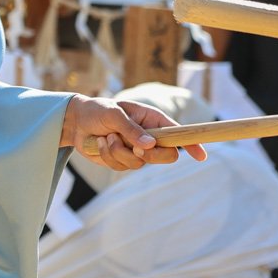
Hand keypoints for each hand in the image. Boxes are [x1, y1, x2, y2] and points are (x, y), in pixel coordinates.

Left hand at [60, 95, 206, 169]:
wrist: (76, 122)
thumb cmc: (98, 110)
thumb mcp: (114, 114)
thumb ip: (132, 129)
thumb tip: (150, 146)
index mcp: (152, 119)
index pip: (177, 133)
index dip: (191, 144)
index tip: (201, 155)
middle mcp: (148, 136)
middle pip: (166, 156)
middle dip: (150, 155)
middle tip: (134, 147)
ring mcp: (136, 151)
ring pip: (140, 164)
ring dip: (119, 151)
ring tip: (107, 136)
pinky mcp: (122, 161)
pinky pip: (121, 167)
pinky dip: (108, 155)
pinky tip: (100, 143)